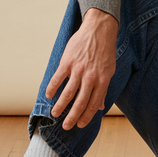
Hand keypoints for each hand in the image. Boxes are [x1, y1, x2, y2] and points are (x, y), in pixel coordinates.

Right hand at [46, 8, 118, 130]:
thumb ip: (103, 89)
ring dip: (60, 106)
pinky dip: (52, 88)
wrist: (99, 30)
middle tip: (66, 126)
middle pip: (80, 102)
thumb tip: (100, 106)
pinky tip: (49, 95)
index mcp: (102, 81)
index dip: (86, 116)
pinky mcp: (68, 62)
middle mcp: (90, 77)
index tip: (80, 124)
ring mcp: (78, 70)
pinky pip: (58, 78)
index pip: (94, 104)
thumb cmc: (105, 51)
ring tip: (54, 114)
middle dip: (72, 117)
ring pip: (67, 93)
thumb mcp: (109, 70)